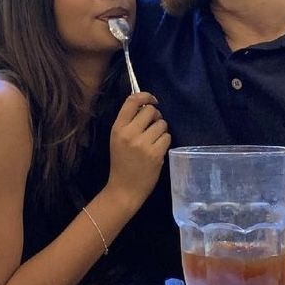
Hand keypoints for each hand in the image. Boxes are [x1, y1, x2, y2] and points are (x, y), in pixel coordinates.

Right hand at [107, 92, 170, 210]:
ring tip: (154, 141)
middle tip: (153, 127)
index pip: (132, 101)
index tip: (152, 100)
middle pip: (151, 111)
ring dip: (161, 131)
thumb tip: (148, 106)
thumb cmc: (122, 163)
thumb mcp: (118, 139)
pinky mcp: (155, 154)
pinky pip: (167, 137)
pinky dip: (165, 142)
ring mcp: (143, 144)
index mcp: (118, 128)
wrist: (124, 188)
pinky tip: (157, 150)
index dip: (146, 96)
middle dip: (156, 116)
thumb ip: (129, 123)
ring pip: (162, 124)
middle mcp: (130, 133)